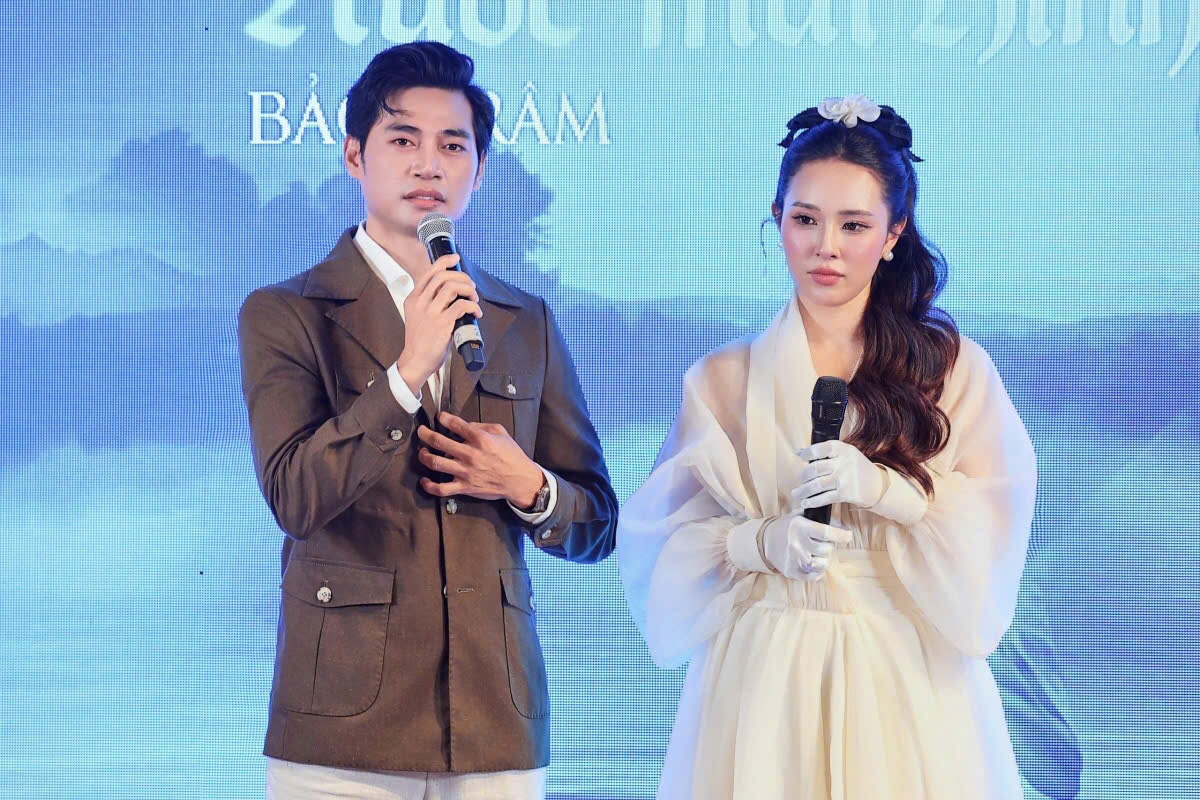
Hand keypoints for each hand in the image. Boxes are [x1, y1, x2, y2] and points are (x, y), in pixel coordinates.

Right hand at [394, 254, 482, 393]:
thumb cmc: (421, 341)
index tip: (456, 258)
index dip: (444, 261)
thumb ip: (429, 303)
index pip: (429, 272)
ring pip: (452, 287)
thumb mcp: (417, 316)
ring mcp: (431, 313)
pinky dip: (473, 306)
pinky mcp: (442, 324)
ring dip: (468, 290)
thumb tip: (452, 291)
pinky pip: (461, 305)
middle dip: (462, 277)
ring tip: (474, 299)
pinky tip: (476, 313)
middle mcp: (420, 303)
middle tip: (471, 286)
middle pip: (443, 276)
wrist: (416, 361)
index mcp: (413, 299)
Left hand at [416, 412, 543, 506]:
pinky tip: (424, 480)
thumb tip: (464, 425)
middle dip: (426, 434)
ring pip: (436, 463)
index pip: (455, 424)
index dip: (444, 418)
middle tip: (421, 431)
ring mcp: (465, 472)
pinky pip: (442, 489)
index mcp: (480, 439)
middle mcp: (470, 454)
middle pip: (439, 442)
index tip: (439, 417)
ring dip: (424, 456)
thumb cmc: (511, 454)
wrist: (520, 480)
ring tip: (422, 451)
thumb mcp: (501, 432)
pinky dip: (429, 486)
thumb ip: (481, 426)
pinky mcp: (464, 487)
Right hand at [759, 512, 852, 580]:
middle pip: (827, 549)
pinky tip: (813, 563)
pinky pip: (815, 575)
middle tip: (821, 543)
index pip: (826, 533)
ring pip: (823, 563)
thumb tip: (841, 524)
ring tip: (816, 553)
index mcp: (799, 527)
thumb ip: (819, 517)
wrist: (765, 541)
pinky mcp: (792, 572)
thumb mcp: (799, 516)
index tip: (848, 536)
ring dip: (823, 559)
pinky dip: (818, 570)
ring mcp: (794, 559)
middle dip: (828, 546)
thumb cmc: (786, 527)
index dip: (841, 535)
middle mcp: (796, 543)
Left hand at [792, 440, 885, 511]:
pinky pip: (825, 498)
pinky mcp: (847, 494)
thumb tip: (799, 452)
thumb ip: (826, 453)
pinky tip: (806, 503)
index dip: (809, 452)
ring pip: (817, 485)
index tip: (800, 456)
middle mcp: (845, 463)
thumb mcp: (847, 455)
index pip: (823, 448)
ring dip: (803, 491)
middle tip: (799, 481)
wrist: (878, 486)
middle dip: (803, 476)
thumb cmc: (857, 469)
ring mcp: (846, 479)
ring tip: (796, 494)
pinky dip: (812, 501)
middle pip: (816, 468)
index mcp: (844, 450)